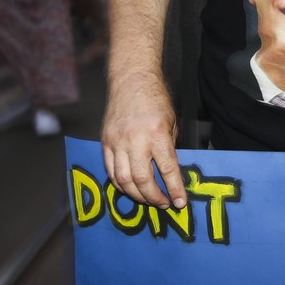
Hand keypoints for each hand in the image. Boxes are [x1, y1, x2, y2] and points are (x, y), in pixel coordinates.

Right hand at [101, 73, 186, 209]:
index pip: (167, 169)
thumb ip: (169, 149)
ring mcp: (117, 141)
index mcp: (157, 134)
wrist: (132, 80)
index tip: (180, 203)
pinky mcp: (105, 141)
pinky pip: (111, 170)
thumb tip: (171, 176)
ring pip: (123, 180)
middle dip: (153, 197)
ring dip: (136, 195)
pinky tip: (131, 188)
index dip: (174, 190)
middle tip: (163, 204)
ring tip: (148, 199)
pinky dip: (120, 184)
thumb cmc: (156, 100)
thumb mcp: (172, 124)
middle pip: (142, 180)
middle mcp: (135, 139)